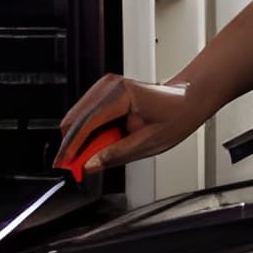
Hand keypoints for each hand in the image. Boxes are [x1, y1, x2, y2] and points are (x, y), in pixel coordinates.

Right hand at [53, 74, 205, 176]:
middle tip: (72, 167)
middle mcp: (111, 86)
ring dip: (79, 139)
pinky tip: (95, 145)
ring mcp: (106, 85)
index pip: (88, 122)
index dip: (73, 146)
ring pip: (78, 116)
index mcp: (124, 95)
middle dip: (72, 144)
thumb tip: (91, 165)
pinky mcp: (105, 90)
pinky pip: (86, 113)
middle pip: (77, 118)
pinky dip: (86, 131)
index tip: (64, 163)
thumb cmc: (176, 115)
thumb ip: (116, 154)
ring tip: (86, 158)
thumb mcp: (149, 143)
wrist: (187, 98)